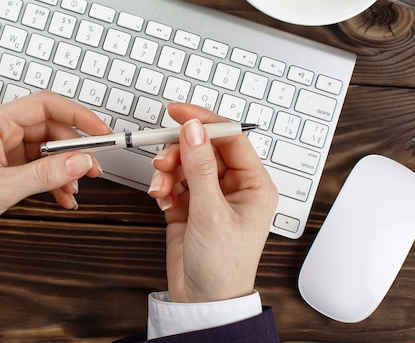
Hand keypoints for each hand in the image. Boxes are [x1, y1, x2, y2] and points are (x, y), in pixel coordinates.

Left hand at [0, 91, 110, 242]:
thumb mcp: (2, 188)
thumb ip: (45, 174)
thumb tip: (80, 161)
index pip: (46, 106)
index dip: (78, 116)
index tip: (101, 131)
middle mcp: (1, 130)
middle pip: (51, 129)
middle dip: (75, 150)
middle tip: (91, 169)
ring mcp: (4, 148)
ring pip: (48, 150)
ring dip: (65, 169)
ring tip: (74, 189)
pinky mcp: (6, 165)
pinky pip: (39, 166)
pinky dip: (53, 179)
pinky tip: (62, 196)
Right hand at [149, 103, 277, 302]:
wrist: (202, 301)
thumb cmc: (223, 266)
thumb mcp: (211, 213)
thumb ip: (199, 167)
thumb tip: (194, 130)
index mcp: (254, 184)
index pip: (231, 138)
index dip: (205, 121)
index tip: (179, 113)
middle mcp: (233, 186)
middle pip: (204, 148)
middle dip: (180, 152)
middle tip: (163, 160)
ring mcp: (210, 195)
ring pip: (186, 163)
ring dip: (169, 170)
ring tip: (161, 186)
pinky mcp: (190, 205)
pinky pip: (174, 180)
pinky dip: (164, 185)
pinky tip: (162, 199)